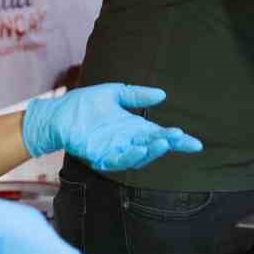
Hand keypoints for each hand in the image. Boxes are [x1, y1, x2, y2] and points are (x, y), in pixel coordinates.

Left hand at [22, 84, 202, 170]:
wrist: (58, 113)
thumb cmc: (85, 104)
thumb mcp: (115, 93)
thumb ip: (136, 95)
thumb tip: (162, 95)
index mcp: (134, 128)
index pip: (160, 135)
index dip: (177, 140)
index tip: (195, 144)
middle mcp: (127, 141)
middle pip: (154, 146)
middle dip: (169, 144)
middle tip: (181, 138)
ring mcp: (114, 150)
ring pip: (139, 156)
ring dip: (152, 151)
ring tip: (164, 142)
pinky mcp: (100, 156)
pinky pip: (118, 160)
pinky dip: (131, 156)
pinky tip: (141, 148)